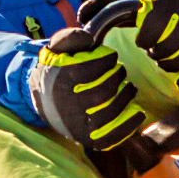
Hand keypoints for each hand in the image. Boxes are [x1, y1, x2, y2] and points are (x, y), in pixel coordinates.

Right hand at [33, 28, 147, 152]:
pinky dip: (129, 125)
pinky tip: (137, 112)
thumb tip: (89, 39)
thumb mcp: (57, 50)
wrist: (42, 101)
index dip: (107, 59)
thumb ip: (70, 38)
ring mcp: (79, 125)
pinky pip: (112, 136)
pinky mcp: (87, 139)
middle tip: (119, 71)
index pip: (92, 69)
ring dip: (126, 95)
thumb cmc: (56, 72)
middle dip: (118, 75)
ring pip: (112, 110)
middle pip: (106, 90)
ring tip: (128, 88)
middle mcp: (69, 106)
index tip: (110, 57)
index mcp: (61, 82)